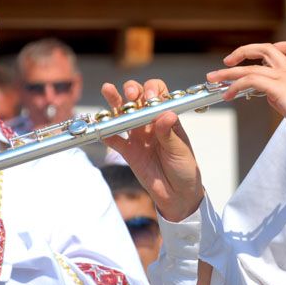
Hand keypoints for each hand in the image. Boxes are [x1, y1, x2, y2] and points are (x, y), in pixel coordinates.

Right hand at [100, 80, 203, 222]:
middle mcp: (150, 122)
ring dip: (114, 102)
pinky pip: (113, 140)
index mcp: (166, 117)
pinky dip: (106, 133)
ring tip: (107, 90)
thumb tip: (166, 114)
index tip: (151, 98)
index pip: (158, 94)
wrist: (177, 195)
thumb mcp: (180, 150)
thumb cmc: (184, 169)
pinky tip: (101, 127)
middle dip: (133, 91)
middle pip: (137, 98)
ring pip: (122, 114)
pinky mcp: (128, 152)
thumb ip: (169, 134)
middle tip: (132, 95)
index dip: (153, 91)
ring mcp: (137, 136)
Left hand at [207, 41, 285, 154]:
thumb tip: (269, 95)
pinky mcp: (279, 89)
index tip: (250, 60)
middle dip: (243, 51)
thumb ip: (280, 95)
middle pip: (265, 48)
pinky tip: (228, 94)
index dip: (266, 50)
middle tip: (227, 61)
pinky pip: (251, 80)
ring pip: (251, 67)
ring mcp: (285, 78)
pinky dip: (235, 85)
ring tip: (213, 78)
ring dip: (228, 72)